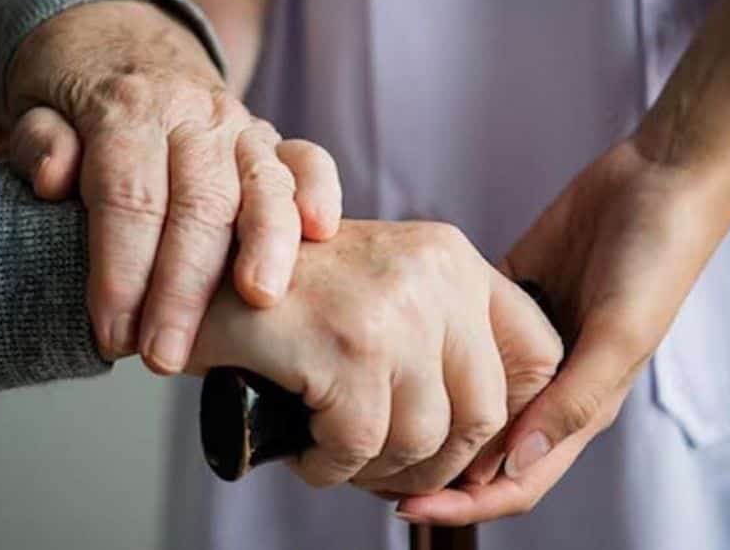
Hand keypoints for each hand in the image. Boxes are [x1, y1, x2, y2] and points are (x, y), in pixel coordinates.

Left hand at [0, 3, 341, 372]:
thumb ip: (38, 142)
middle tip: (164, 355)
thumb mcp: (28, 105)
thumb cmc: (69, 89)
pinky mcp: (269, 139)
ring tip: (258, 301)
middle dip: (184, 286)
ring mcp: (238, 125)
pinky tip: (320, 232)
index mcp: (125, 107)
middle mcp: (191, 113)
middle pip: (199, 203)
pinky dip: (318, 191)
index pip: (129, 196)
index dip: (121, 270)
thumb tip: (56, 178)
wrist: (116, 32)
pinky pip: (307, 159)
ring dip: (265, 246)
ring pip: (261, 184)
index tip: (112, 333)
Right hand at [186, 220, 562, 495]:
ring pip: (423, 439)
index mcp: (452, 257)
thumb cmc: (285, 295)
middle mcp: (434, 274)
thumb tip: (496, 437)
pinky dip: (330, 468)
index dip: (513, 418)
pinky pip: (359, 448)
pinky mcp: (346, 347)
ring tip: (337, 456)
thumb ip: (443, 336)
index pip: (537, 353)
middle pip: (484, 413)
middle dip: (437, 464)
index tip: (469, 450)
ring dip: (377, 470)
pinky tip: (306, 452)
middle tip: (389, 472)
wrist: (193, 273)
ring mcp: (393, 309)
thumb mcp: (382, 291)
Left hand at [397, 139, 728, 524]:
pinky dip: (432, 349)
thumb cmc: (655, 260)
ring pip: (467, 397)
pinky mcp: (508, 298)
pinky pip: (463, 334)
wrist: (659, 181)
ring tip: (373, 414)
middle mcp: (549, 384)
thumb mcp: (621, 333)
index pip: (516, 479)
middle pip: (482, 449)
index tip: (406, 509)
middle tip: (369, 468)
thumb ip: (575, 398)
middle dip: (432, 469)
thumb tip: (517, 460)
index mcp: (581, 406)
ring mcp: (525, 342)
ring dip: (428, 412)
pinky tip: (395, 349)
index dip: (465, 504)